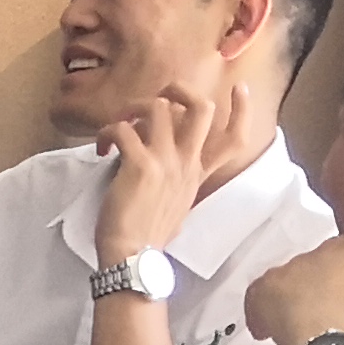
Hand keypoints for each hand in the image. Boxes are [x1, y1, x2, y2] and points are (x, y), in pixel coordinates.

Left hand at [95, 72, 223, 262]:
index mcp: (197, 173)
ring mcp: (166, 162)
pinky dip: (107, 132)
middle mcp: (187, 163)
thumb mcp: (177, 205)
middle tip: (160, 93)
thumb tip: (164, 165)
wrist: (133, 256)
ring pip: (159, 107)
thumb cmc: (149, 234)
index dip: (242, 110)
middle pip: (202, 109)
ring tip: (121, 124)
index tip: (240, 88)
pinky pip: (123, 128)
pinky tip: (101, 148)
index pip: (234, 140)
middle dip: (180, 89)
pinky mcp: (139, 164)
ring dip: (134, 108)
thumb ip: (177, 180)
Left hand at [245, 230, 343, 344]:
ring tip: (304, 329)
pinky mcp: (272, 285)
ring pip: (296, 276)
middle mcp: (338, 245)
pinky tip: (264, 330)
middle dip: (332, 286)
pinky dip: (260, 312)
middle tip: (335, 317)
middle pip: (331, 262)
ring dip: (299, 298)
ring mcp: (301, 263)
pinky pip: (259, 294)